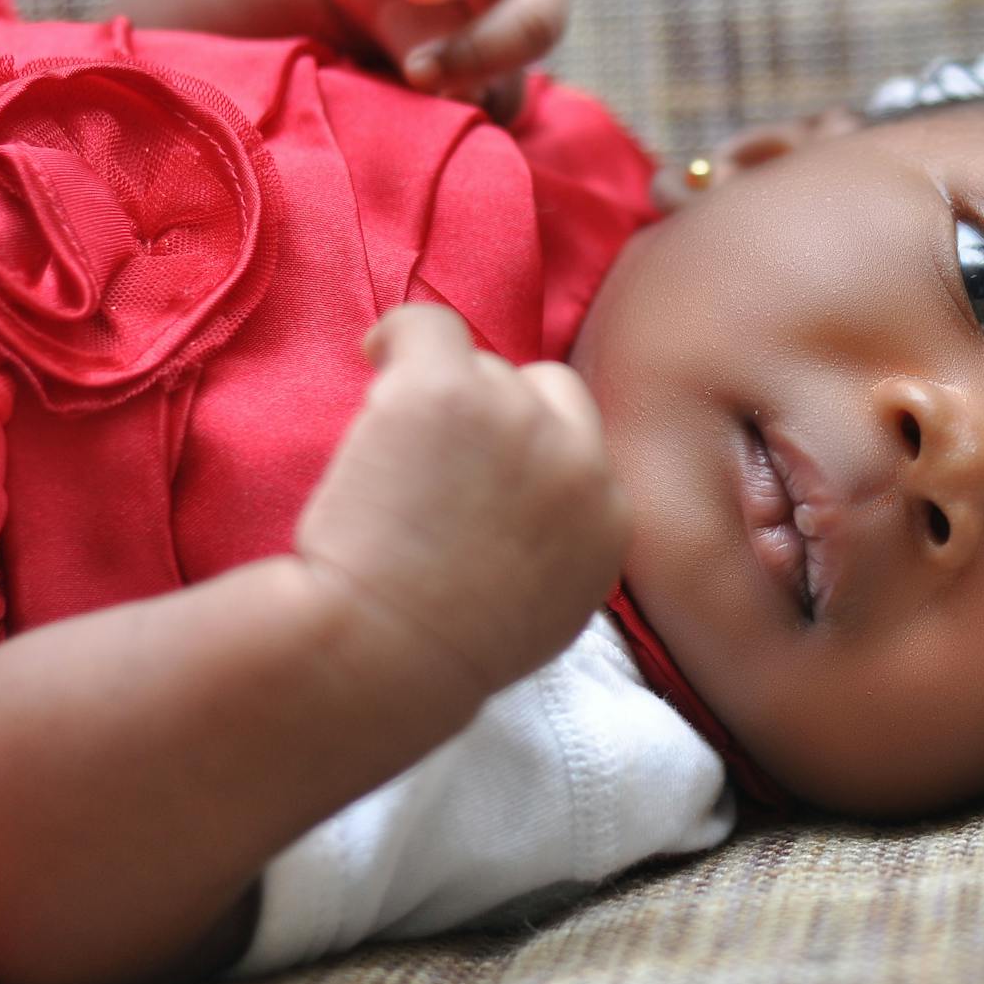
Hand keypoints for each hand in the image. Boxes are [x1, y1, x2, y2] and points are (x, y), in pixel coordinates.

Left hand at [295, 304, 626, 696]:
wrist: (381, 657)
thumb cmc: (437, 655)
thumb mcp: (545, 615)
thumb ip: (563, 547)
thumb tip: (536, 510)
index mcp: (608, 524)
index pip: (583, 444)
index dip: (529, 446)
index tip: (479, 469)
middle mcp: (578, 464)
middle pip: (544, 392)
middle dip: (495, 413)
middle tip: (433, 458)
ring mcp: (516, 422)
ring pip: (484, 366)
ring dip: (442, 394)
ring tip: (391, 451)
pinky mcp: (447, 392)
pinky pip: (430, 326)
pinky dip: (400, 337)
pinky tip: (375, 358)